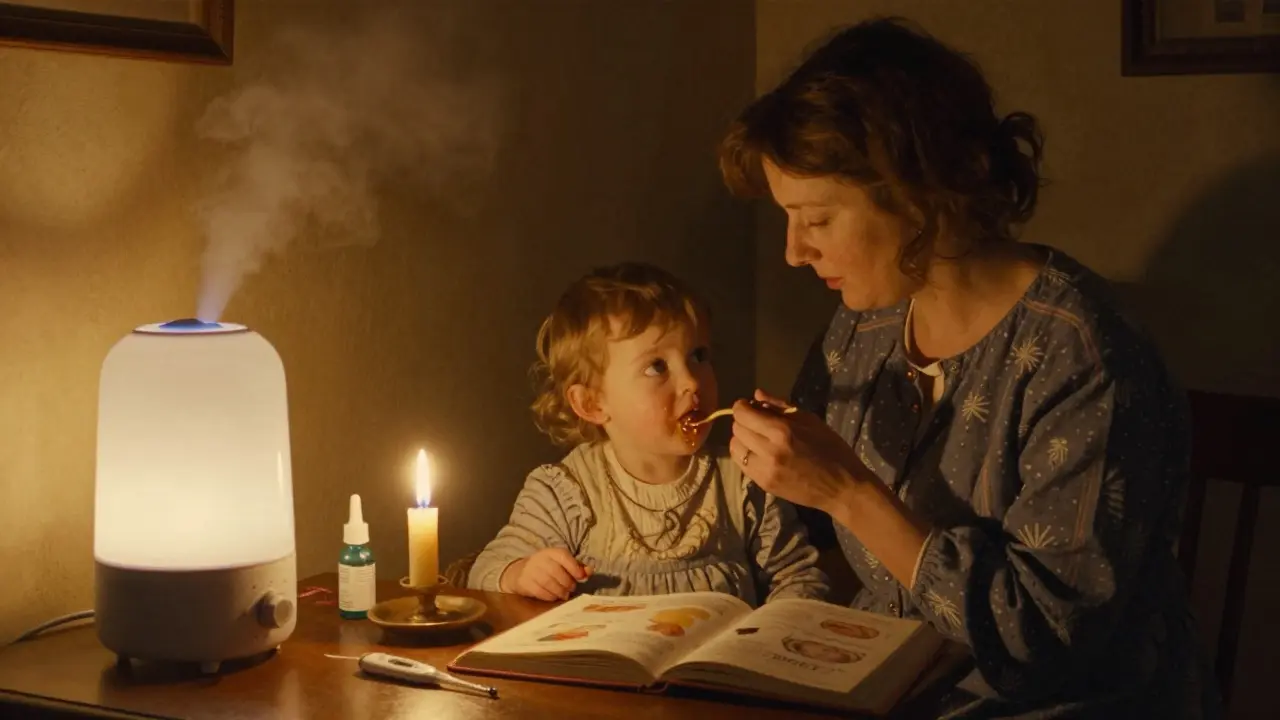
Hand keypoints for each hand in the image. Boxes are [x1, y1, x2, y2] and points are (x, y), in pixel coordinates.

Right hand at [500, 548, 590, 600]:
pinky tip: (554, 596)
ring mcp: (531, 571)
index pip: (564, 557)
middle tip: (571, 588)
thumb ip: (578, 567)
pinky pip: (541, 592)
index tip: (581, 577)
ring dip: (560, 591)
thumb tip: (589, 571)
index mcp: (552, 552)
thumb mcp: (562, 563)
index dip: (575, 568)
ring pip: (549, 583)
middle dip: (568, 583)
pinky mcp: (525, 583)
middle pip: (557, 572)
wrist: (521, 572)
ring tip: (564, 594)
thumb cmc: (548, 568)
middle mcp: (540, 559)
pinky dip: (550, 596)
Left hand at [729, 389, 864, 514]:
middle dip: (743, 421)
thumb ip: (780, 406)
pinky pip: (741, 464)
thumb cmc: (831, 449)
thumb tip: (756, 394)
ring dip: (742, 438)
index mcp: (782, 431)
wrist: (841, 487)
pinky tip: (759, 453)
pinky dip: (745, 454)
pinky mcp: (763, 484)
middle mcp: (769, 450)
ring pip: (734, 447)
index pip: (743, 413)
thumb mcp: (810, 420)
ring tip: (757, 438)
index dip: (742, 406)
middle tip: (756, 421)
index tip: (749, 405)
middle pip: (737, 428)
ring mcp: (764, 470)